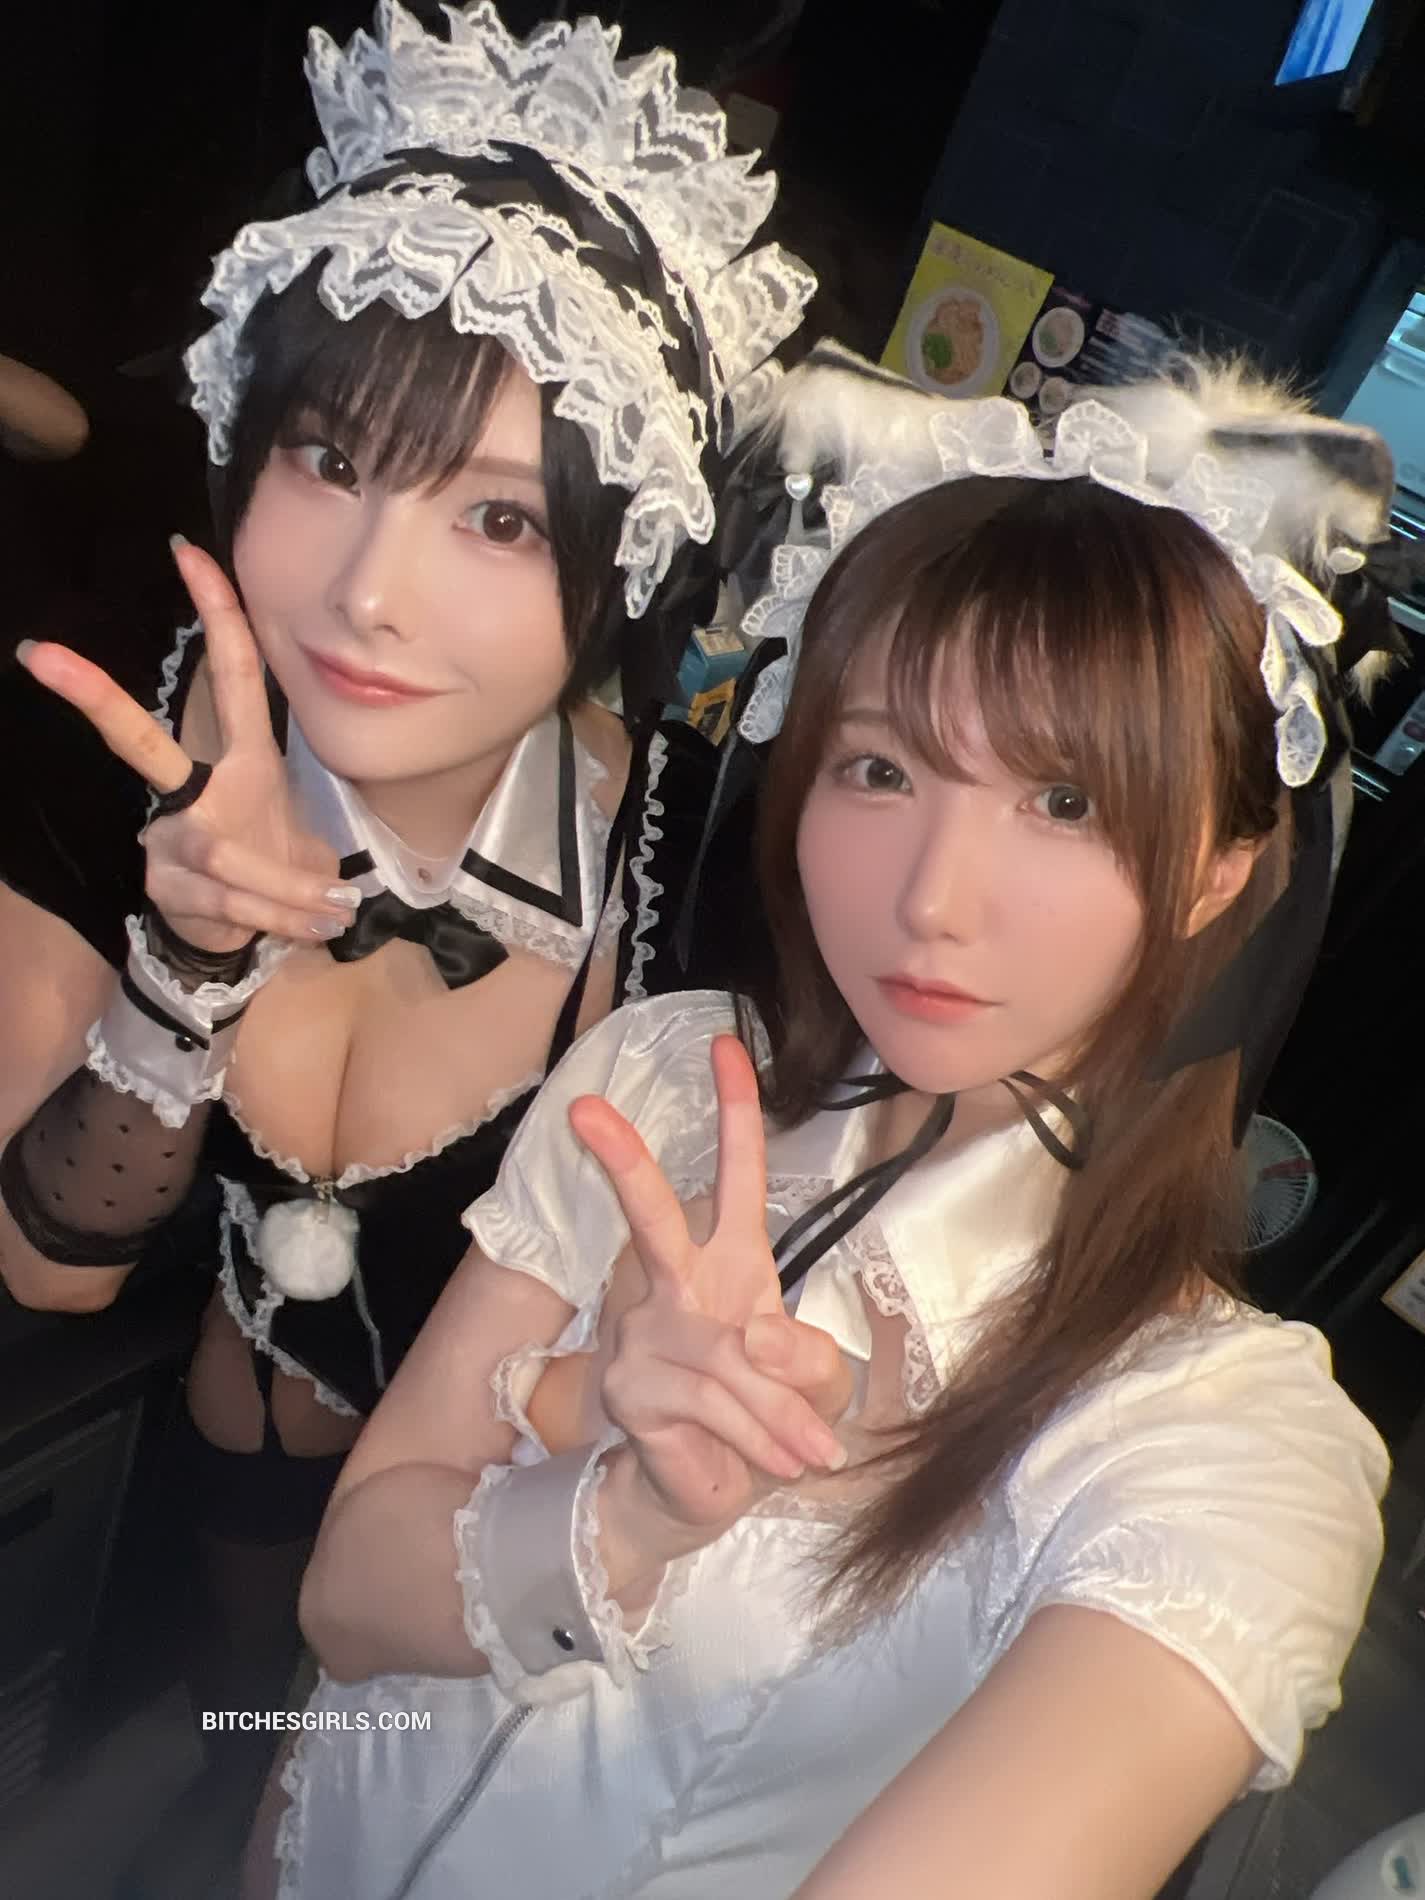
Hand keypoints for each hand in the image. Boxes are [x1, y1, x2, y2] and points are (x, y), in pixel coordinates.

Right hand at [17, 540, 357, 953]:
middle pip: (140, 745)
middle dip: (95, 700)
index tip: (187, 551)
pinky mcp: (165, 889)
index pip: (231, 674)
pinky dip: (285, 917)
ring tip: (338, 906)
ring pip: (223, 859)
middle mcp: (191, 793)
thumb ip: (312, 839)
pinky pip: (230, 903)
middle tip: (41, 655)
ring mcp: (169, 841)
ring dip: (289, 888)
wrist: (241, 936)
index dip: (216, 613)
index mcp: (240, 757)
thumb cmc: (272, 866)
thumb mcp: (301, 836)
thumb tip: (349, 888)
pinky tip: (321, 925)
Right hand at [569, 1036, 852, 1556]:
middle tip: (583, 1108)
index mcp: (730, 1263)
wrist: (707, 1495)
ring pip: (727, 1356)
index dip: (734, 1113)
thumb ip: (807, 1360)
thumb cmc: (766, 1419)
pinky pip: (710, 1404)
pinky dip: (757, 1437)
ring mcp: (645, 1335)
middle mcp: (677, 1286)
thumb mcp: (814, 1384)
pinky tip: (778, 1462)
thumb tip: (754, 1338)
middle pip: (654, 1218)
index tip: (725, 1045)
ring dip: (779, 1413)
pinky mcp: (632, 1390)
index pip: (735, 1177)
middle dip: (624, 1163)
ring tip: (813, 1453)